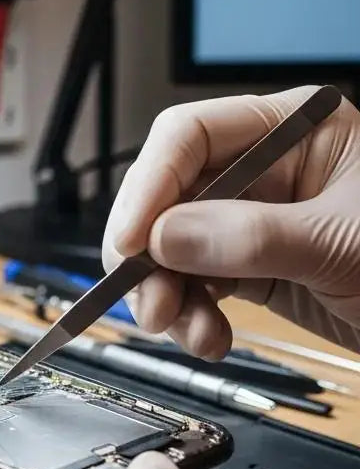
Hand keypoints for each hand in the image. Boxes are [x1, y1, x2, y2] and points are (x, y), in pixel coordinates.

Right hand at [102, 85, 359, 358]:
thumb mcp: (343, 244)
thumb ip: (250, 238)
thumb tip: (163, 238)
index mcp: (293, 131)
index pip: (189, 136)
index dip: (149, 185)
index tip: (130, 241)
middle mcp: (265, 169)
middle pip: (169, 195)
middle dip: (151, 253)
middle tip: (146, 300)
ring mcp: (255, 219)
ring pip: (173, 246)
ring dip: (167, 293)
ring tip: (183, 330)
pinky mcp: (254, 265)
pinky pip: (197, 282)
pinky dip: (191, 315)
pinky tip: (208, 338)